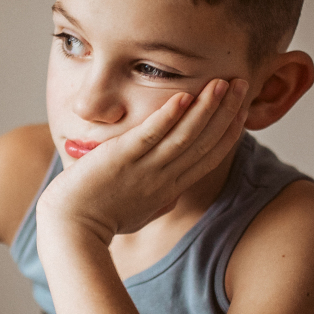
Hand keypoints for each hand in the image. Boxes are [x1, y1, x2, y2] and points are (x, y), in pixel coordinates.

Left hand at [37, 78, 247, 242]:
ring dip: (206, 108)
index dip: (228, 131)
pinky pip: (149, 135)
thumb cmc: (99, 222)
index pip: (208, 157)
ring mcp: (143, 169)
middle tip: (242, 84)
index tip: (242, 109)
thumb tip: (170, 199)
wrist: (70, 231)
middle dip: (227, 111)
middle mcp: (162, 178)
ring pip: (184, 136)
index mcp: (169, 188)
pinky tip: (182, 97)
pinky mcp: (120, 159)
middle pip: (204, 142)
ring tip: (222, 83)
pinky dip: (167, 117)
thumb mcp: (137, 214)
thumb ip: (158, 203)